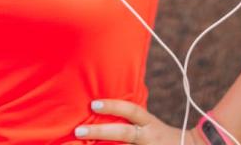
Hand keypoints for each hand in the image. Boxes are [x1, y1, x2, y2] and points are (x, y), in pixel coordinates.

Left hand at [74, 99, 202, 144]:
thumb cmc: (161, 135)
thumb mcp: (150, 124)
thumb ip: (132, 118)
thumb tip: (101, 107)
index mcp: (149, 123)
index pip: (131, 111)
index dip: (113, 106)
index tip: (93, 104)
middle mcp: (148, 136)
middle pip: (123, 133)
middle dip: (100, 131)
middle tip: (78, 130)